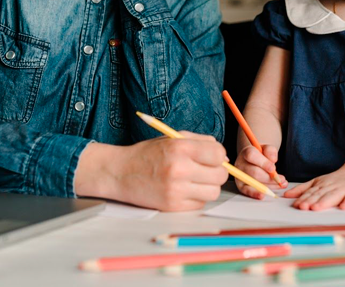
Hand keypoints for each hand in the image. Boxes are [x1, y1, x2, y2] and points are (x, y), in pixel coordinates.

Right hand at [75, 132, 227, 211]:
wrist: (120, 173)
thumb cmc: (148, 153)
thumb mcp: (172, 138)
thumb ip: (200, 142)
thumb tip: (224, 156)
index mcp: (180, 148)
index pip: (218, 154)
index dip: (218, 155)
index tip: (212, 156)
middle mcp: (179, 169)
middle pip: (220, 175)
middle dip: (217, 171)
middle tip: (206, 169)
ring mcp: (176, 190)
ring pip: (213, 192)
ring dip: (208, 186)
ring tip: (195, 180)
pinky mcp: (173, 206)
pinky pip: (200, 204)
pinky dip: (196, 197)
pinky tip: (184, 189)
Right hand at [233, 144, 287, 198]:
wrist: (252, 159)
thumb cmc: (260, 155)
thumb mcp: (266, 149)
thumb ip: (270, 151)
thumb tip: (273, 160)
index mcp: (246, 152)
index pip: (252, 155)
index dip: (263, 163)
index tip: (273, 169)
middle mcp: (240, 163)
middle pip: (254, 172)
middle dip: (269, 178)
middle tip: (281, 179)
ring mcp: (240, 175)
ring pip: (254, 182)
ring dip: (269, 186)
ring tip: (280, 184)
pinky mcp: (241, 185)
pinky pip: (247, 191)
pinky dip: (255, 194)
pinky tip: (263, 195)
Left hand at [283, 168, 344, 210]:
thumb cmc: (335, 181)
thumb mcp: (317, 182)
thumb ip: (302, 189)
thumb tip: (286, 195)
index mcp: (321, 184)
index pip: (311, 192)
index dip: (303, 198)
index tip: (296, 205)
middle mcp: (331, 186)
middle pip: (320, 194)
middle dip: (311, 201)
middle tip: (303, 207)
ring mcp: (343, 189)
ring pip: (333, 196)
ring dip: (324, 202)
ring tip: (316, 208)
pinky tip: (343, 207)